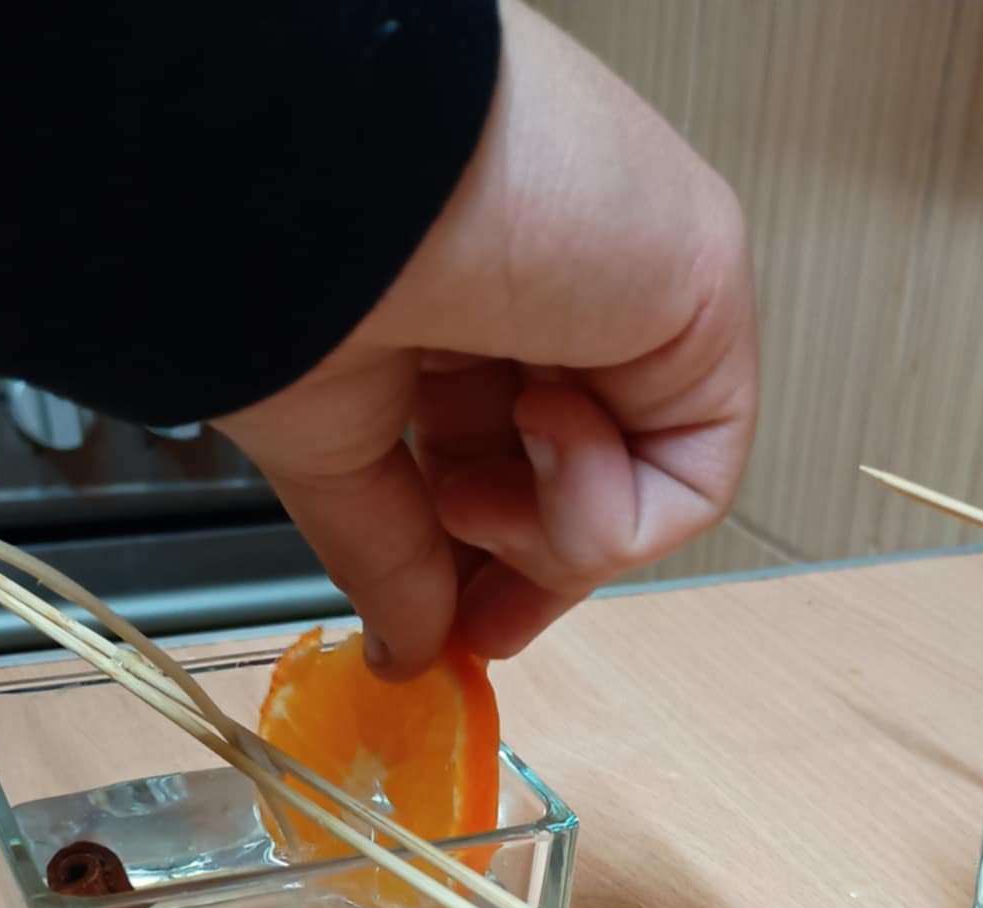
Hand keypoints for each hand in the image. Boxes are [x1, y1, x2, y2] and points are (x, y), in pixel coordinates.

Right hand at [214, 0, 757, 677]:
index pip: (513, 450)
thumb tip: (406, 652)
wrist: (314, 181)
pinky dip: (602, 505)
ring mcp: (636, 283)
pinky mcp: (704, 288)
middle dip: (533, 568)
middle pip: (586, 480)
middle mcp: (558, 276)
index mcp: (463, 288)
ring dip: (546, 532)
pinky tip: (538, 426)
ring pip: (639, 491)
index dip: (494, 554)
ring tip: (465, 481)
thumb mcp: (331, 450)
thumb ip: (388, 556)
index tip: (458, 630)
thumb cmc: (278, 265)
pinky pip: (692, 478)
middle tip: (477, 625)